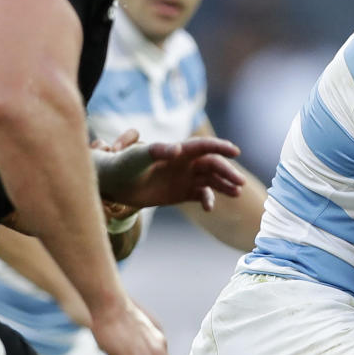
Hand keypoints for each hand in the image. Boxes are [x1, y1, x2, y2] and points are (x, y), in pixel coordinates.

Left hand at [94, 136, 243, 211]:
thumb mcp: (138, 156)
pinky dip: (208, 200)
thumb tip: (178, 149)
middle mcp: (185, 163)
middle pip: (213, 165)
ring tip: (236, 192)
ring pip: (211, 180)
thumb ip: (158, 151)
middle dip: (227, 172)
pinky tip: (209, 208)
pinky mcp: (181, 193)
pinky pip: (201, 195)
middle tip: (240, 183)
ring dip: (224, 186)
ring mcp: (184, 178)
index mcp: (178, 151)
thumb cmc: (123, 164)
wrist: (113, 184)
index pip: (204, 146)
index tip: (235, 151)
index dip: (220, 147)